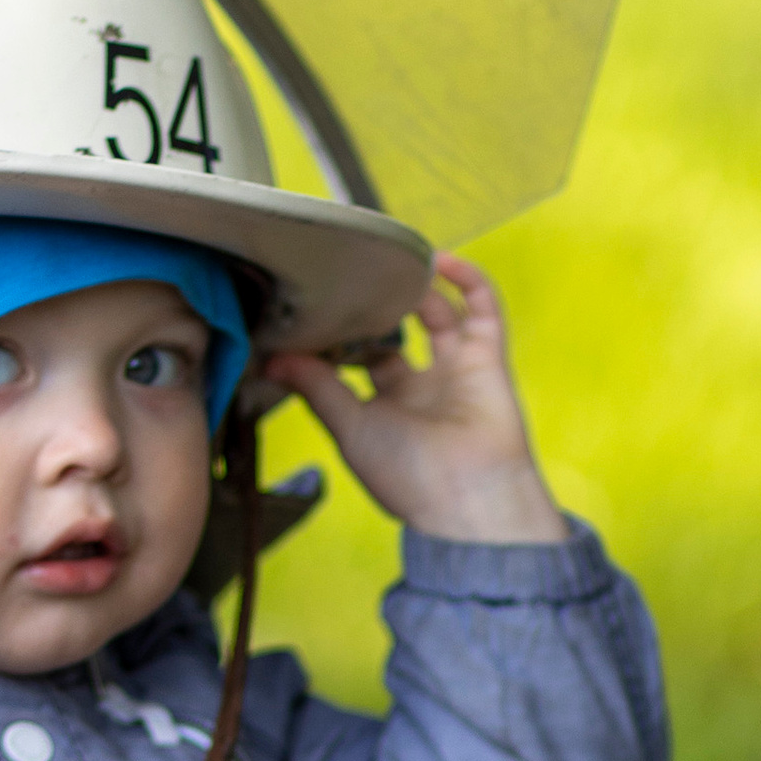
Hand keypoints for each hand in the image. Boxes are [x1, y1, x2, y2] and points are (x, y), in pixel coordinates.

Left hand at [270, 256, 566, 544]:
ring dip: (416, 286)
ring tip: (390, 263)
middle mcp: (422, 386)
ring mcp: (456, 370)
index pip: (360, 357)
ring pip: (438, 313)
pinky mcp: (488, 357)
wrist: (469, 499)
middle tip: (351, 276)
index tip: (313, 308)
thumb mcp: (349, 429)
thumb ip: (316, 388)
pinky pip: (483, 310)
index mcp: (387, 407)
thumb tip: (271, 359)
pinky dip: (467, 280)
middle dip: (376, 306)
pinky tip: (438, 260)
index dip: (340, 333)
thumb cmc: (407, 476)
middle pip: (398, 331)